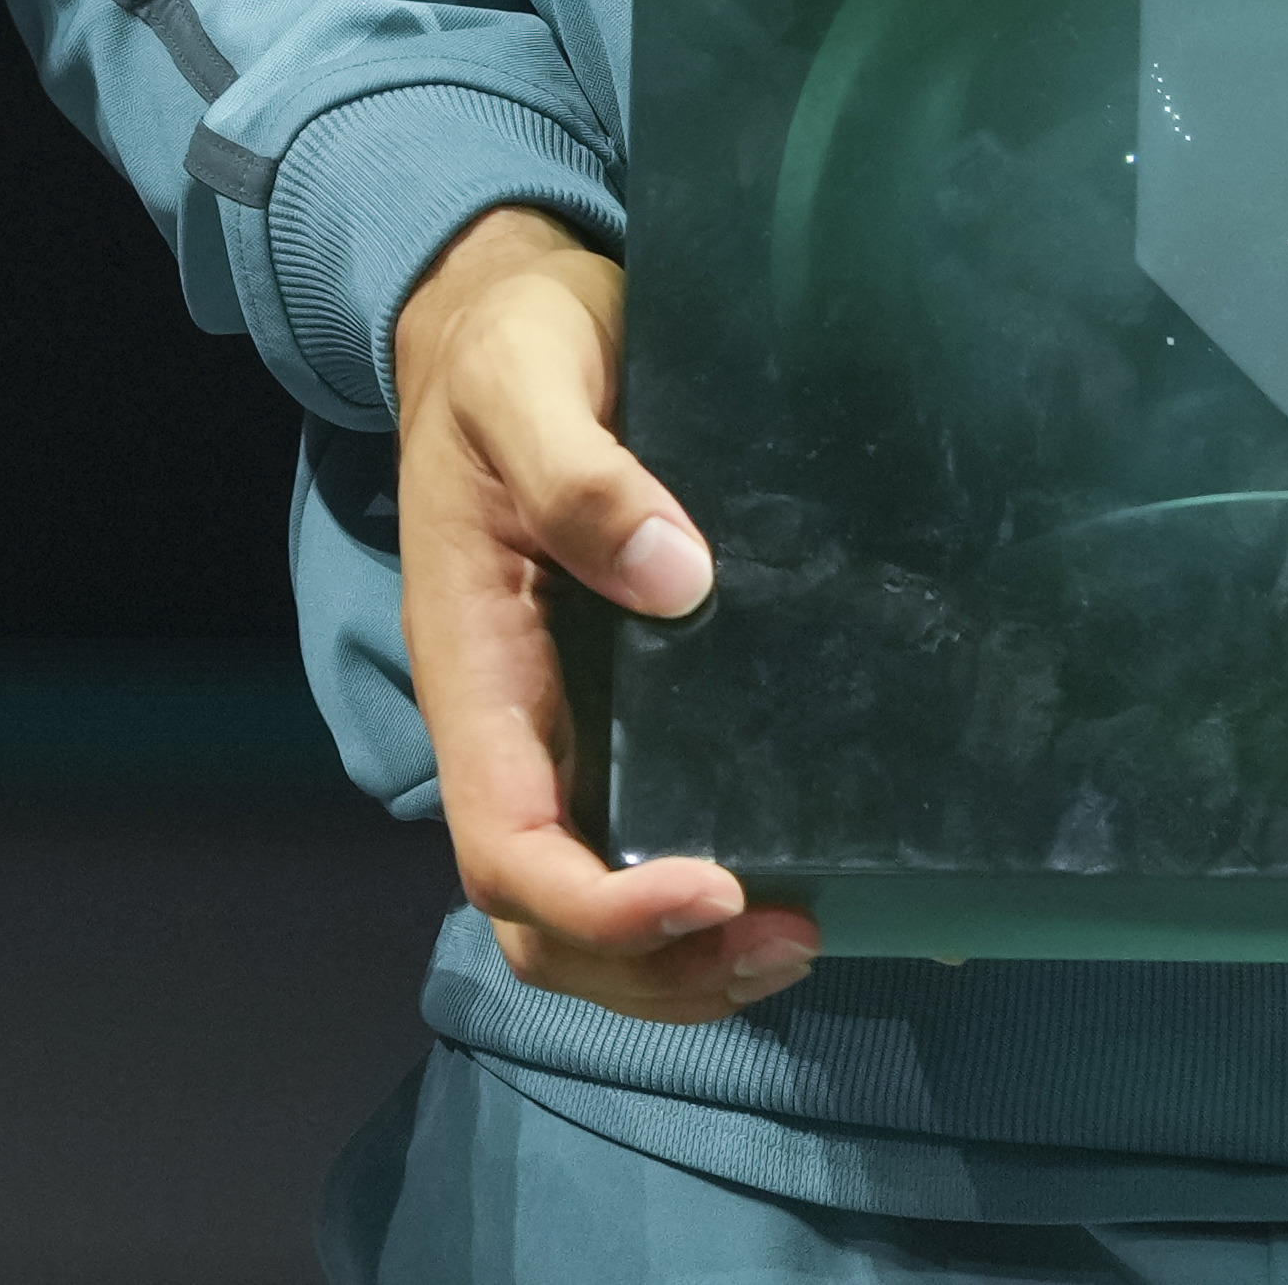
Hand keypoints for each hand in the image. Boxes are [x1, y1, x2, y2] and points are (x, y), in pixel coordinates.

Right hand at [389, 209, 801, 1021]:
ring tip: (808, 929)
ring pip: (594, 909)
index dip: (601, 906)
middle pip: (545, 922)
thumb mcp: (527, 384)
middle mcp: (515, 730)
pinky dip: (717, 898)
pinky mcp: (621, 709)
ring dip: (691, 958)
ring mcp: (564, 731)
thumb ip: (581, 476)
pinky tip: (813, 871)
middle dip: (656, 968)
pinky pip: (648, 835)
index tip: (715, 884)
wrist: (503, 319)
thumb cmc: (507, 352)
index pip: (506, 849)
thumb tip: (679, 576)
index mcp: (474, 675)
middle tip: (791, 934)